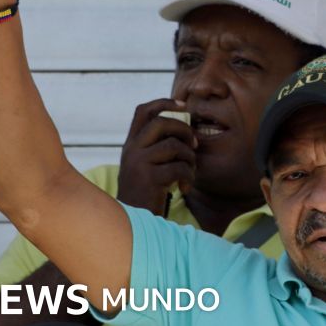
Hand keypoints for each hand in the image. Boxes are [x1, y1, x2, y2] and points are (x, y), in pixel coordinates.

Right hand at [117, 99, 197, 213]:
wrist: (132, 222)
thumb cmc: (145, 194)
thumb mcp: (144, 167)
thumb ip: (156, 148)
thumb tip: (184, 131)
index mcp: (131, 144)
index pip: (143, 111)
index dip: (164, 103)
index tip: (183, 106)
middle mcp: (132, 150)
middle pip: (161, 122)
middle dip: (184, 130)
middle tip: (194, 145)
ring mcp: (138, 163)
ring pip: (174, 145)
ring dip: (190, 158)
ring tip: (190, 172)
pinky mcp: (149, 178)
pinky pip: (179, 167)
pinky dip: (188, 176)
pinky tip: (185, 187)